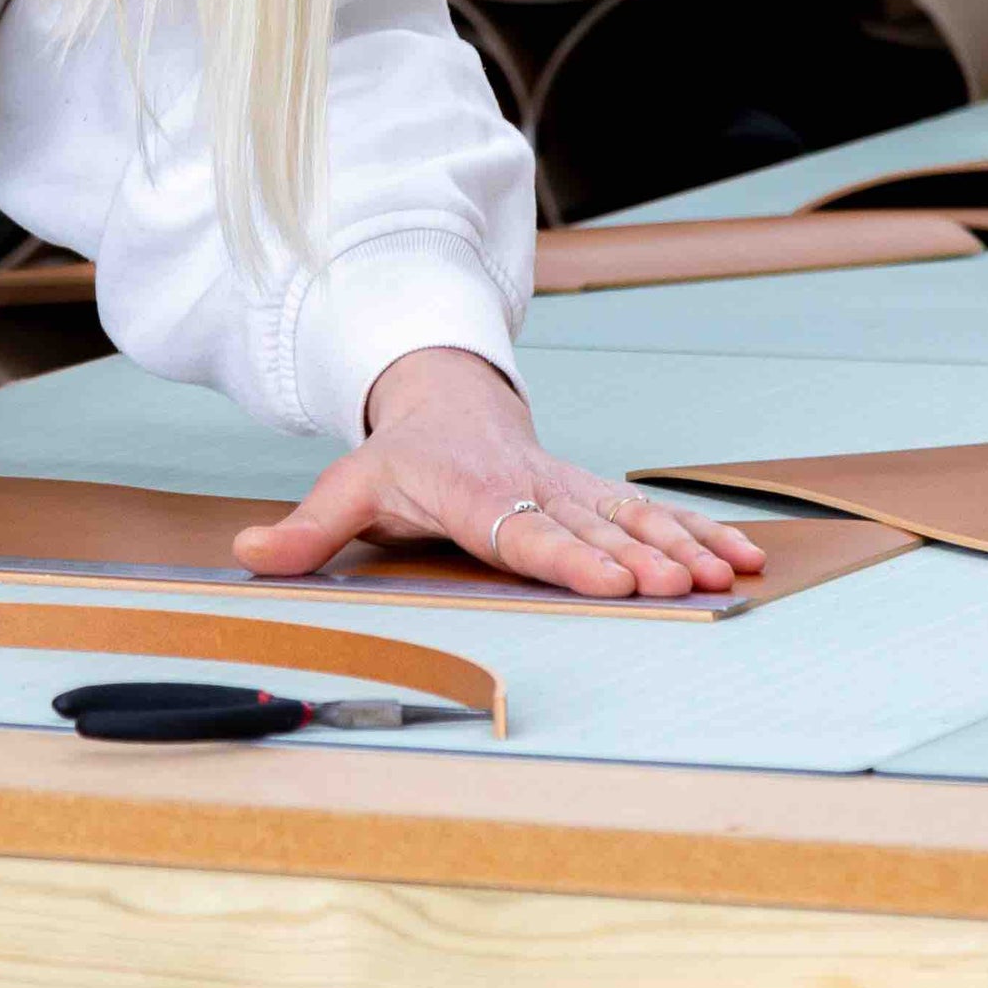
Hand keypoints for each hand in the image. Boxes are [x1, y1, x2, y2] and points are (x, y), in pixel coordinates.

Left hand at [234, 346, 767, 599]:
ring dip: (683, 549)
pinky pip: (654, 515)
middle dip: (642, 560)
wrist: (450, 398)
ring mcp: (573, 490)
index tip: (610, 582)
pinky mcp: (597, 496)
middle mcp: (534, 487)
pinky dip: (701, 533)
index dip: (567, 558)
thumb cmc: (401, 458)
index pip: (523, 529)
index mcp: (474, 491)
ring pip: (634, 519)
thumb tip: (245, 552)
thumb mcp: (348, 486)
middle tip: (683, 589)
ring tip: (727, 578)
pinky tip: (742, 558)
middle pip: (592, 529)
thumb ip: (307, 530)